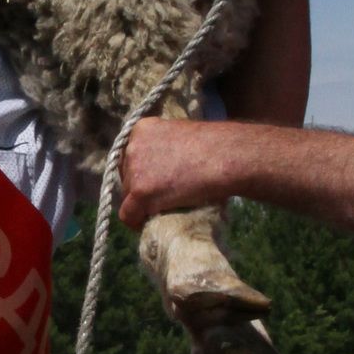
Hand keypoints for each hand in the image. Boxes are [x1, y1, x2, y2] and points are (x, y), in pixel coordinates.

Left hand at [119, 117, 244, 225]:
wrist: (226, 157)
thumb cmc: (215, 147)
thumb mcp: (181, 137)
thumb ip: (164, 149)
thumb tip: (161, 170)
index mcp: (142, 129)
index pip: (130, 156)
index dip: (142, 172)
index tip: (154, 181)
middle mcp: (133, 146)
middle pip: (126, 176)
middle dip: (141, 187)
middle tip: (161, 197)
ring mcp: (135, 169)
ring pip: (128, 196)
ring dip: (143, 204)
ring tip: (164, 208)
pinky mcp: (140, 192)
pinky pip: (128, 214)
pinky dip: (137, 222)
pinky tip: (149, 224)